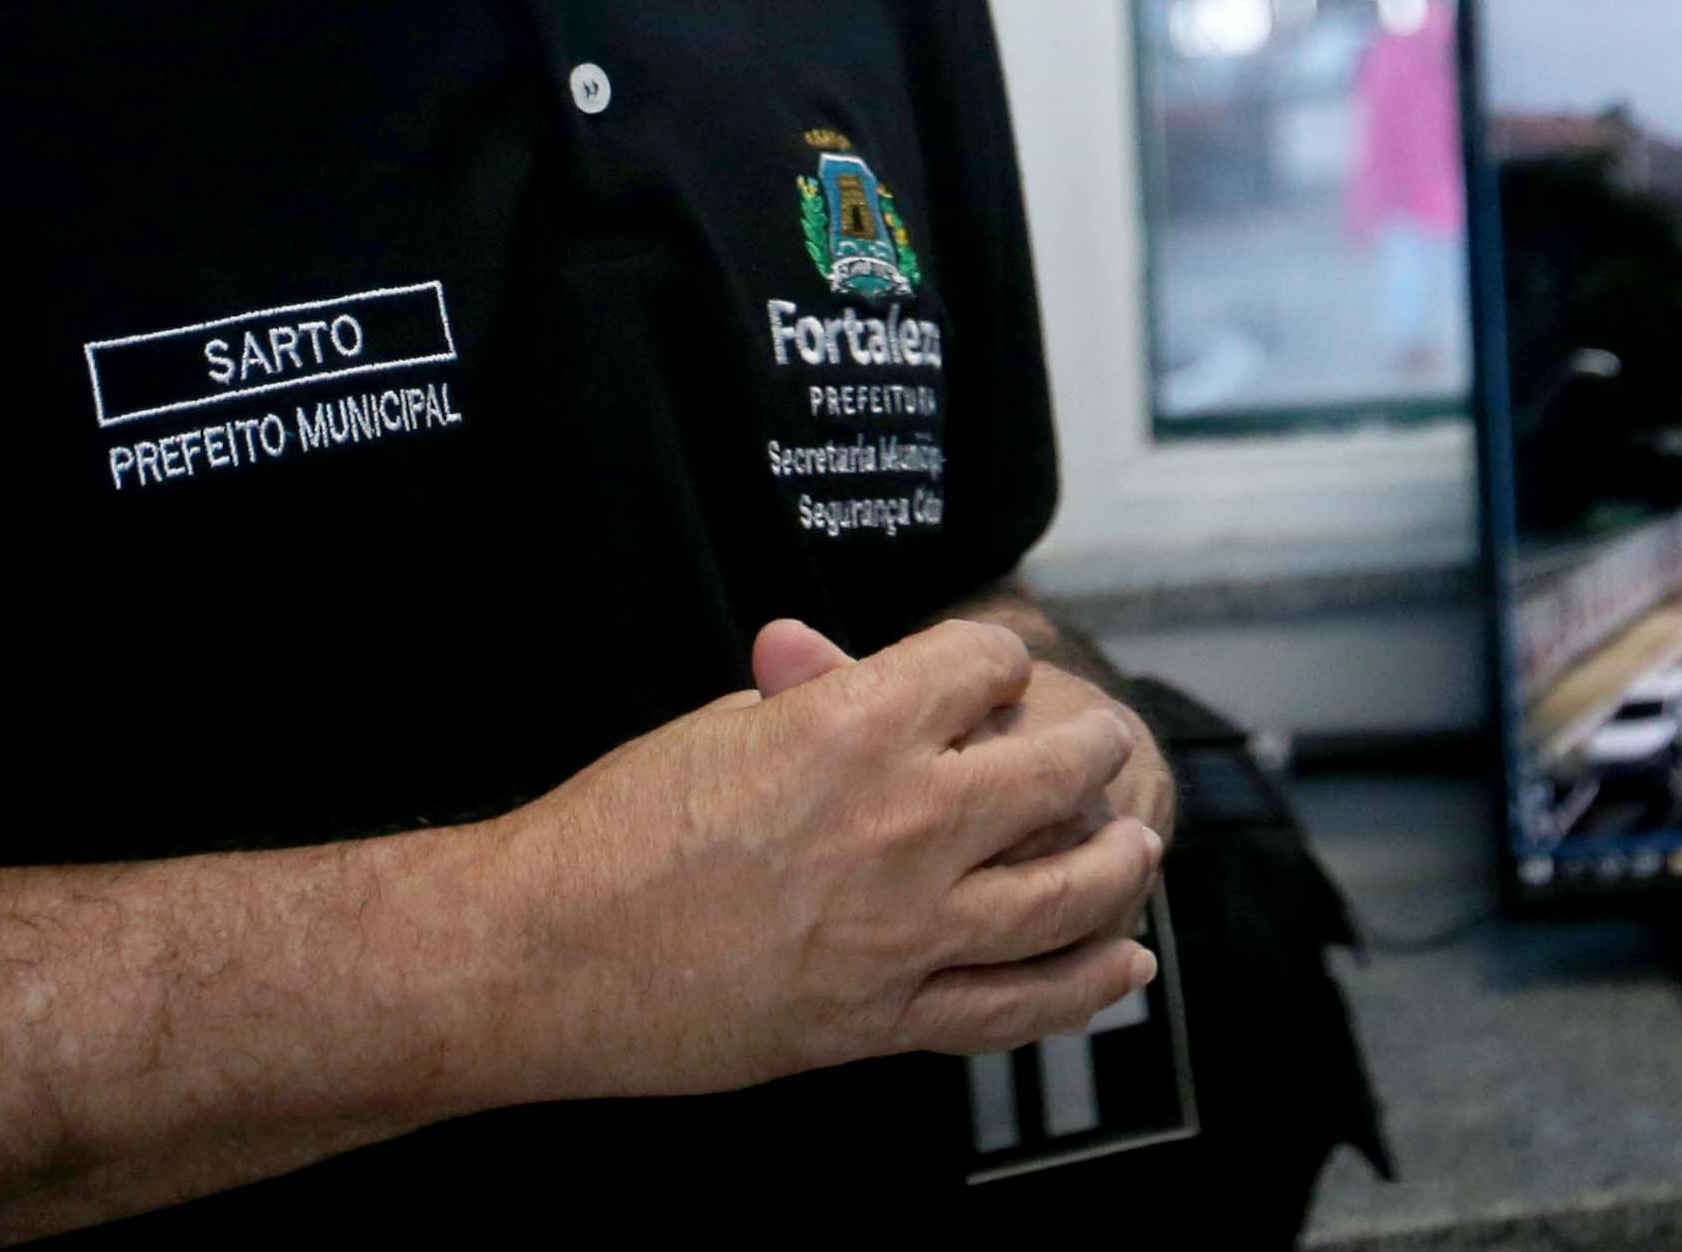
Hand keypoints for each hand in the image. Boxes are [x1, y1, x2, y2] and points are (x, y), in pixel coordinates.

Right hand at [480, 617, 1160, 1101]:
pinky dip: (1084, 987)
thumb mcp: (722, 725)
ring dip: (1117, 864)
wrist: (547, 955)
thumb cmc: (614, 831)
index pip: (983, 665)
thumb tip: (843, 669)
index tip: (993, 674)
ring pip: (1066, 895)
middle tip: (1100, 750)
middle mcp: (901, 823)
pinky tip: (1122, 966)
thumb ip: (811, 700)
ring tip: (1133, 847)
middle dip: (1090, 752)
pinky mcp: (885, 1020)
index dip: (994, 663)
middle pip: (1055, 772)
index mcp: (854, 727)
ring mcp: (904, 932)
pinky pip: (1018, 1008)